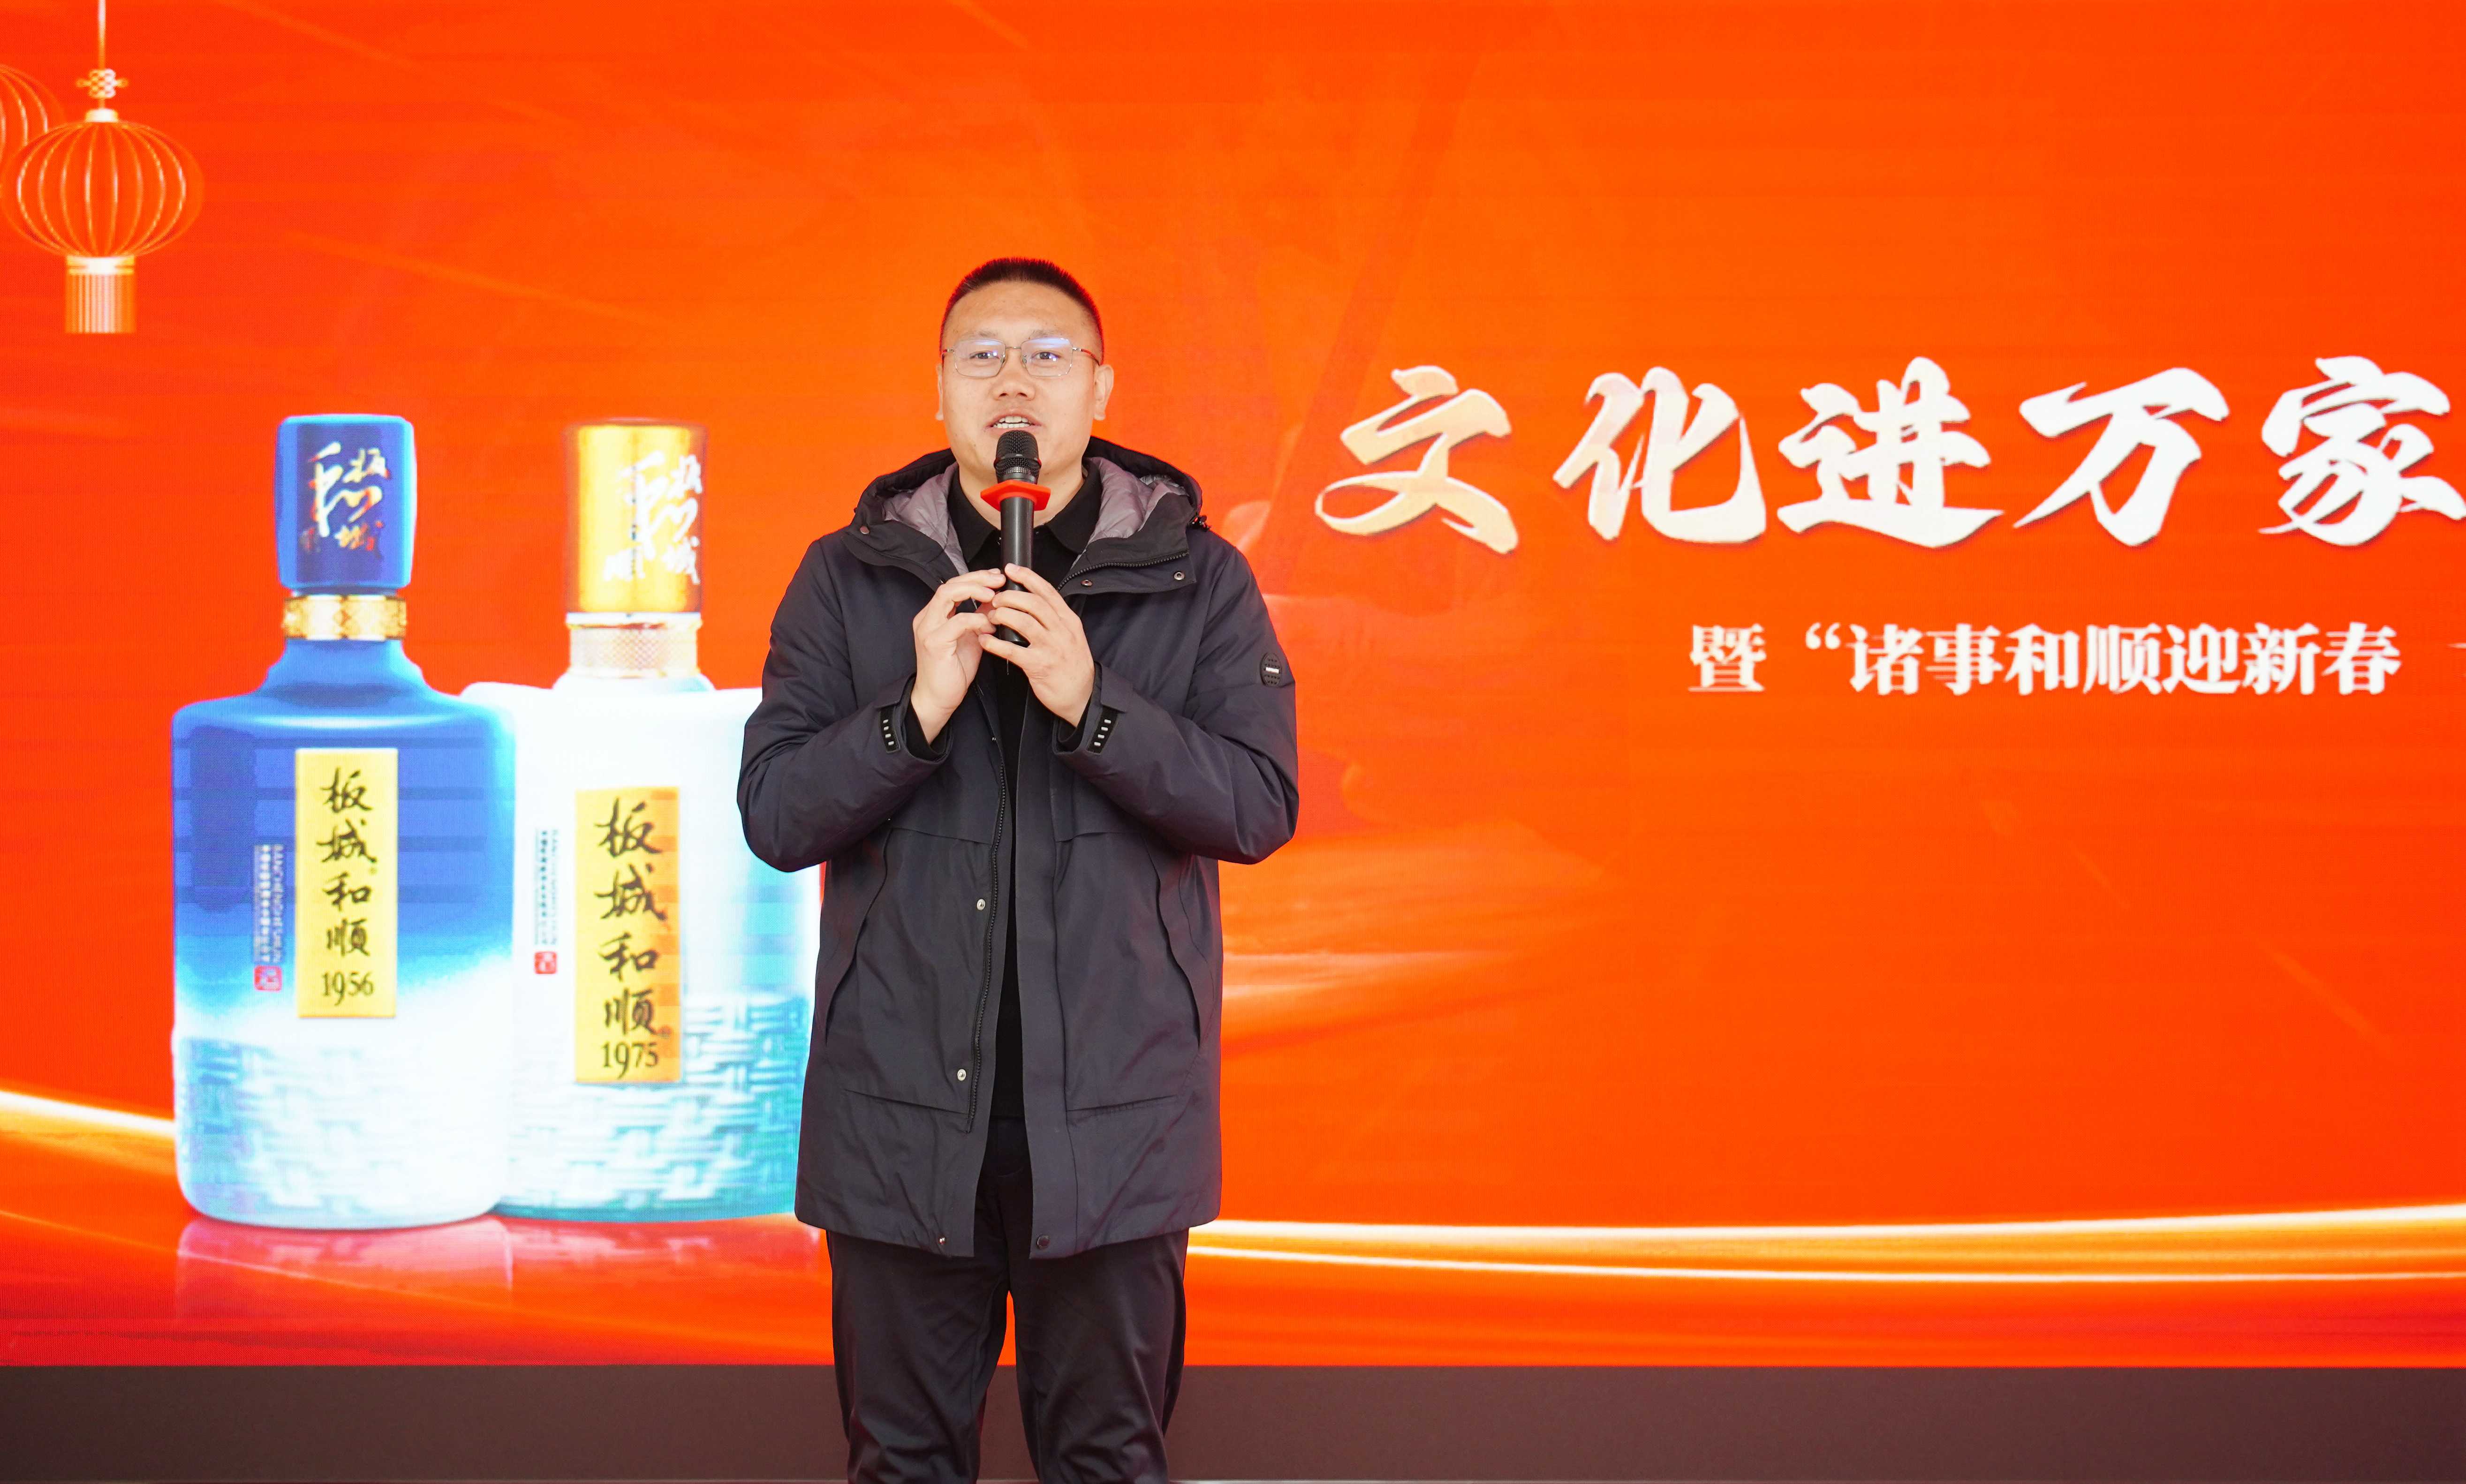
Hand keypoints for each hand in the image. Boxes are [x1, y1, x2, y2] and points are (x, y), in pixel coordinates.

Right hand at [911, 570, 1001, 741]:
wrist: (938, 699)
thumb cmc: (953, 671)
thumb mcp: (971, 638)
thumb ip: (979, 618)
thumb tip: (995, 601)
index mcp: (934, 615)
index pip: (953, 585)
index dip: (975, 577)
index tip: (997, 576)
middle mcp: (927, 618)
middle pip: (949, 584)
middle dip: (977, 578)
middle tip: (999, 579)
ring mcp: (928, 629)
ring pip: (948, 595)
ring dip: (974, 591)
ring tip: (994, 595)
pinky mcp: (934, 643)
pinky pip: (956, 621)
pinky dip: (976, 619)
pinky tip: (989, 625)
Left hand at [981, 564, 1095, 727]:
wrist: (1083, 696)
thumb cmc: (1072, 666)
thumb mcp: (1071, 636)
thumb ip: (1055, 619)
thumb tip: (1032, 602)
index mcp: (1068, 621)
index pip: (1047, 591)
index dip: (1027, 577)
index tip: (1010, 569)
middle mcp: (1062, 631)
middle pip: (1033, 603)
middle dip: (1010, 596)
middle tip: (995, 598)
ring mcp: (1051, 648)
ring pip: (1024, 622)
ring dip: (1003, 615)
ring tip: (990, 616)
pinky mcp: (1039, 666)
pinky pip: (1013, 650)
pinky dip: (995, 643)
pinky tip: (984, 640)